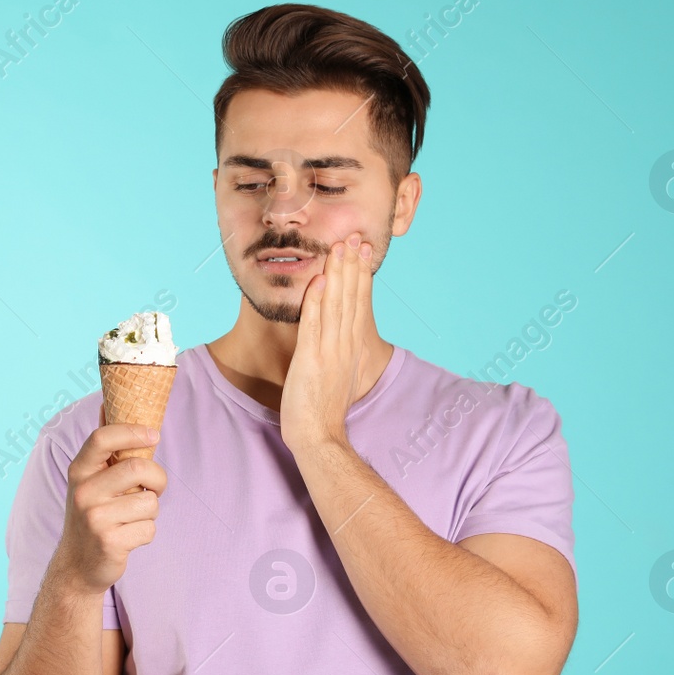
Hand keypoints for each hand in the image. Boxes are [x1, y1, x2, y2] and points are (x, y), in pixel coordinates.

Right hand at [51, 418, 166, 593]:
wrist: (77, 564)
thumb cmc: (92, 513)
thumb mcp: (89, 479)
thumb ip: (103, 447)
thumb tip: (107, 401)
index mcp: (79, 471)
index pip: (101, 438)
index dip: (131, 431)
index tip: (153, 434)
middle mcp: (82, 492)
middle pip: (137, 468)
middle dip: (158, 478)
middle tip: (155, 487)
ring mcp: (94, 519)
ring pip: (150, 502)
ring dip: (151, 511)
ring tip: (133, 517)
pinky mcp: (110, 542)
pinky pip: (149, 529)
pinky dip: (146, 533)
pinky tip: (129, 536)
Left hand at [280, 236, 374, 451]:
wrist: (319, 437)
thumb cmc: (322, 411)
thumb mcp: (335, 376)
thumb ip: (336, 353)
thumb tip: (335, 339)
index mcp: (349, 347)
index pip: (357, 304)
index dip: (359, 275)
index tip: (361, 250)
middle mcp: (344, 345)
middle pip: (351, 298)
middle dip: (353, 266)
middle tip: (356, 237)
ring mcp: (329, 351)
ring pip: (336, 305)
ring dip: (339, 274)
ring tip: (342, 247)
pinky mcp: (312, 359)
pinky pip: (315, 325)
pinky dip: (318, 302)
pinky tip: (320, 281)